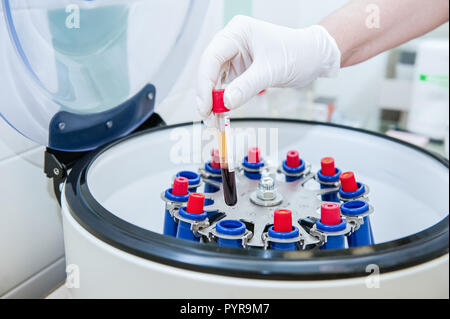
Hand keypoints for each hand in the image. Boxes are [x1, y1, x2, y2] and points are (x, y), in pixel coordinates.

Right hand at [196, 15, 340, 118]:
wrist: (314, 58)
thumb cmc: (299, 52)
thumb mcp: (272, 69)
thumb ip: (247, 85)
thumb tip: (226, 101)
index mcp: (237, 33)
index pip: (211, 58)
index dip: (205, 83)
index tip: (206, 105)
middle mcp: (232, 44)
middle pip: (208, 71)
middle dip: (206, 96)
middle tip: (207, 116)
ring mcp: (235, 58)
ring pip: (214, 83)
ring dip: (213, 103)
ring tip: (214, 122)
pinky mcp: (240, 72)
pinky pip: (225, 89)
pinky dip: (223, 104)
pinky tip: (221, 116)